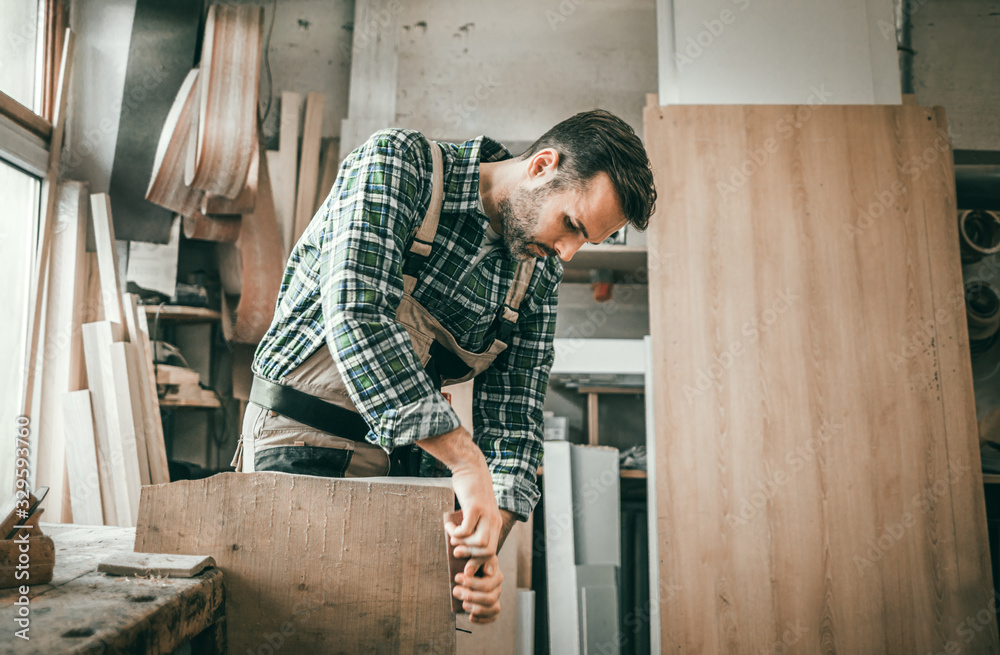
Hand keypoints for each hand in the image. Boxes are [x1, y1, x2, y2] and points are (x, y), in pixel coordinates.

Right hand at [418, 427, 502, 576]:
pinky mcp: (475, 507)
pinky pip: (466, 530)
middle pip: (488, 551)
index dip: (479, 562)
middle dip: (471, 556)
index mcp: (495, 523)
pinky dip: (455, 532)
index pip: (492, 551)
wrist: (470, 466)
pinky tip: (449, 525)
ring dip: (463, 544)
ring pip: (481, 543)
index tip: (465, 567)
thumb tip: (460, 546)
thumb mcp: (475, 510)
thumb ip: (473, 526)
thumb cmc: (469, 490)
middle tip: (456, 551)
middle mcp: (494, 520)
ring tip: (452, 536)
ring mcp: (486, 514)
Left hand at [453, 553, 502, 623]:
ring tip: (463, 604)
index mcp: (496, 574)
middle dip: (471, 597)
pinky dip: (482, 619)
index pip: (486, 584)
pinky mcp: (493, 608)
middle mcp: (498, 587)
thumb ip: (473, 562)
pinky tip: (471, 616)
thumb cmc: (472, 563)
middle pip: (489, 598)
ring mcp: (496, 598)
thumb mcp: (474, 557)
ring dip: (475, 608)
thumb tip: (468, 572)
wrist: (472, 569)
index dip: (471, 583)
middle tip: (456, 591)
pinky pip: (493, 617)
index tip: (457, 578)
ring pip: (492, 609)